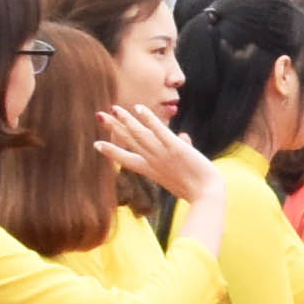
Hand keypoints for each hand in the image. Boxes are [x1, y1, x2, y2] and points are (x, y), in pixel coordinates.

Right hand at [95, 104, 214, 199]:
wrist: (206, 195)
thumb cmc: (195, 186)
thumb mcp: (183, 168)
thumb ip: (181, 147)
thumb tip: (184, 135)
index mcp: (151, 170)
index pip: (126, 160)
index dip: (112, 151)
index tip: (96, 144)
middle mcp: (153, 161)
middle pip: (129, 142)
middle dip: (113, 128)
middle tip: (99, 116)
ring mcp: (163, 154)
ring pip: (140, 135)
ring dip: (126, 121)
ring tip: (114, 108)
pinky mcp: (176, 148)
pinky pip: (160, 131)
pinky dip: (149, 119)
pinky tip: (139, 108)